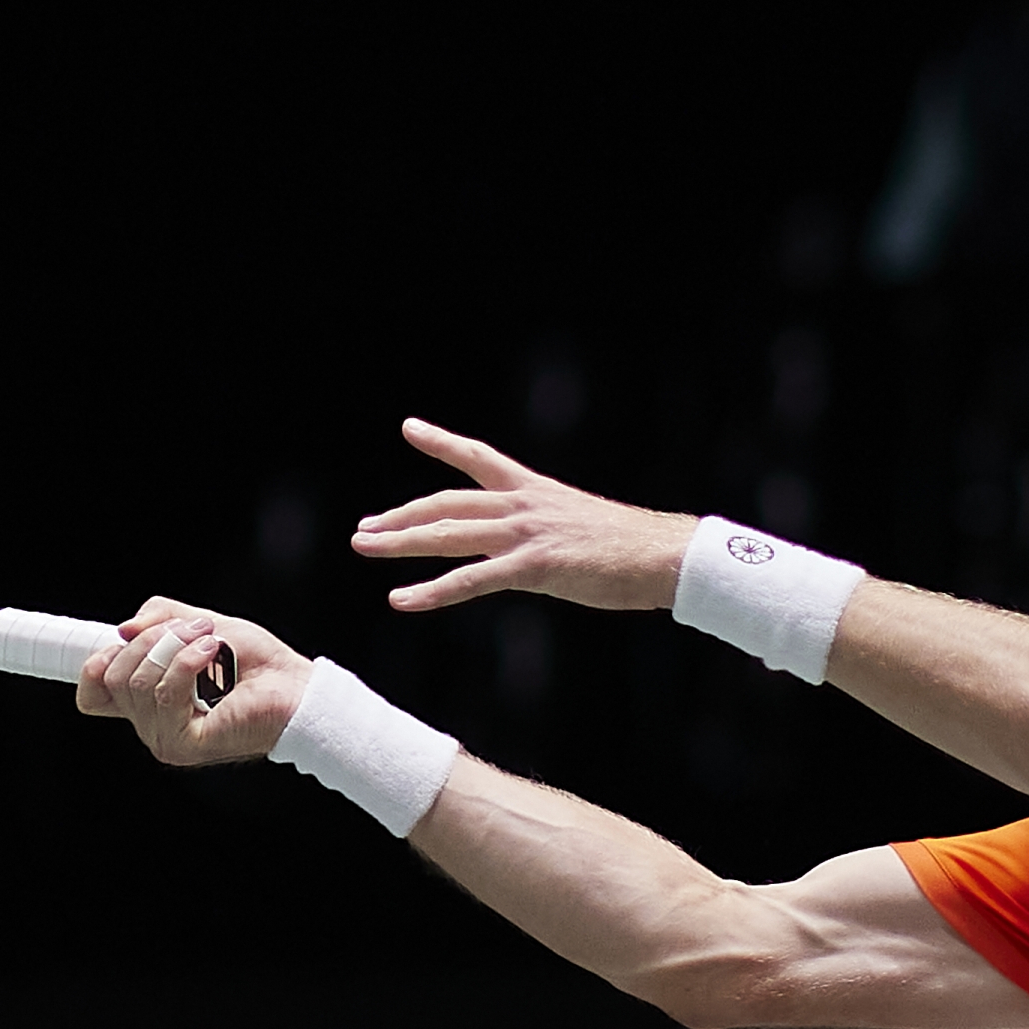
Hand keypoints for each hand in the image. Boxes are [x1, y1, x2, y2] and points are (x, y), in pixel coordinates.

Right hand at [76, 599, 311, 766]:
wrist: (296, 687)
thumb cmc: (255, 662)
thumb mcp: (198, 625)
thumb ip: (157, 620)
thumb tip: (122, 629)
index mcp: (148, 701)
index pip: (92, 692)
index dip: (96, 662)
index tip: (124, 637)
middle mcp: (151, 723)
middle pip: (111, 676)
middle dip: (150, 638)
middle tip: (195, 631)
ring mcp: (164, 737)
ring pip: (136, 681)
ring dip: (173, 646)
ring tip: (211, 642)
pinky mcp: (183, 744)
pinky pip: (164, 694)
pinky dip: (187, 662)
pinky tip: (213, 654)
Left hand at [351, 418, 696, 612]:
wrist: (665, 556)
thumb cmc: (632, 549)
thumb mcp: (580, 527)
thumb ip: (548, 531)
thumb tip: (538, 547)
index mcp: (535, 490)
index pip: (478, 458)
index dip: (441, 443)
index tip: (410, 428)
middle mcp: (523, 505)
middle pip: (446, 503)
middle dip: (400, 514)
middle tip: (363, 529)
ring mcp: (525, 533)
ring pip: (447, 533)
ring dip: (400, 541)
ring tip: (363, 547)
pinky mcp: (532, 566)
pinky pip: (470, 579)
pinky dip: (431, 591)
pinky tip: (401, 600)